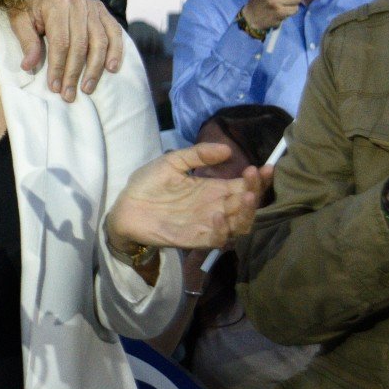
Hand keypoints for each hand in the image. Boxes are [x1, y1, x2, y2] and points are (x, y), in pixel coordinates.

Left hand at [10, 0, 122, 101]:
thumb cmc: (26, 4)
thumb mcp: (18, 20)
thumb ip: (26, 42)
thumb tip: (29, 67)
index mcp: (57, 4)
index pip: (61, 42)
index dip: (58, 67)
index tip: (54, 87)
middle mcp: (78, 4)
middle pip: (81, 45)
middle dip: (74, 73)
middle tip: (69, 95)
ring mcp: (93, 6)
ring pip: (99, 41)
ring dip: (95, 68)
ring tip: (87, 88)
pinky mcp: (101, 10)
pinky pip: (114, 32)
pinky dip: (116, 50)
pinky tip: (112, 69)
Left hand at [106, 142, 265, 252]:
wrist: (124, 206)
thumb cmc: (149, 183)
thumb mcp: (173, 161)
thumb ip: (198, 154)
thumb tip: (227, 149)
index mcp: (213, 189)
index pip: (244, 186)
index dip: (257, 179)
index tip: (264, 167)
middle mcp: (216, 208)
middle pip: (247, 205)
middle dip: (255, 192)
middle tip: (252, 178)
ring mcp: (207, 225)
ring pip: (239, 226)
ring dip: (246, 213)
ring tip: (245, 196)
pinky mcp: (194, 239)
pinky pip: (216, 240)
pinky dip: (222, 230)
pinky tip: (218, 215)